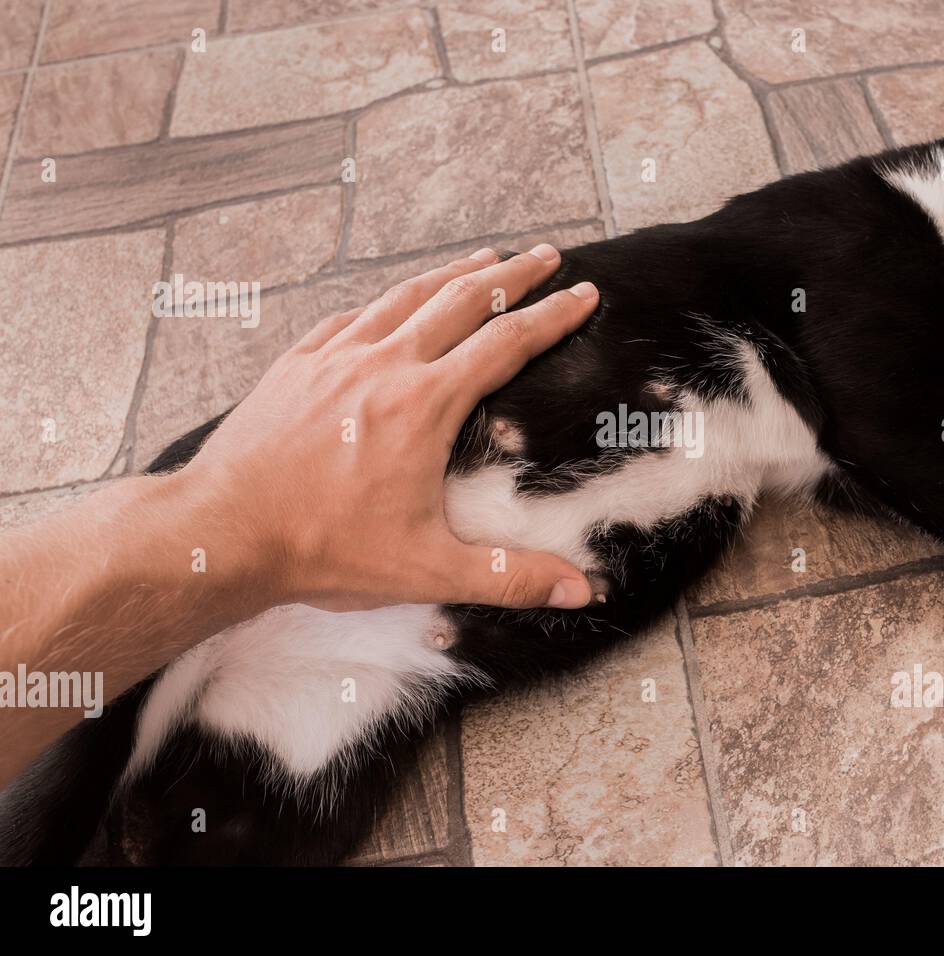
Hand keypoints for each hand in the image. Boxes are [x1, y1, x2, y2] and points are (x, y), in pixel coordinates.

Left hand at [176, 243, 597, 610]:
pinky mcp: (297, 365)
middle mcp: (385, 365)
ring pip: (406, 296)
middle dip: (514, 273)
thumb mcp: (429, 570)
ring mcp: (335, 358)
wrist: (224, 533)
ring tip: (484, 257)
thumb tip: (580, 592)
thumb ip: (510, 577)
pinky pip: (351, 316)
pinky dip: (386, 301)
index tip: (584, 294)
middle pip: (463, 299)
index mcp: (426, 404)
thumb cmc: (323, 550)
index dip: (553, 316)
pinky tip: (393, 301)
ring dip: (452, 273)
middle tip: (548, 254)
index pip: (507, 343)